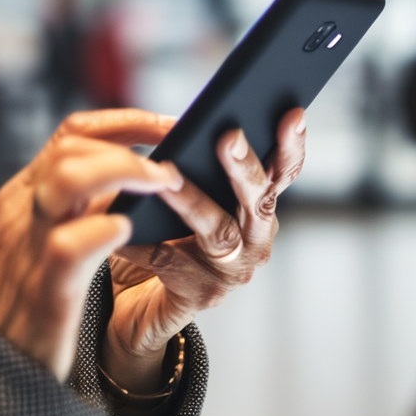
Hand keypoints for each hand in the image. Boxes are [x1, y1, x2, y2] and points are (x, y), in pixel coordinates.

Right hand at [0, 110, 183, 381]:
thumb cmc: (36, 298)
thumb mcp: (47, 237)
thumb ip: (80, 204)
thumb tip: (139, 171)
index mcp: (23, 193)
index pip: (72, 133)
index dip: (125, 121)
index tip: (169, 125)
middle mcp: (21, 210)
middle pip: (72, 147)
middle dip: (132, 144)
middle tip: (175, 164)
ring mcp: (28, 246)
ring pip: (70, 179)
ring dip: (125, 172)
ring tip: (163, 185)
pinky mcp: (43, 287)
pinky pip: (69, 244)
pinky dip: (104, 229)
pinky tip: (130, 229)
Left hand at [103, 107, 307, 391]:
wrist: (136, 302)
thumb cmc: (164, 237)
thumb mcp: (187, 194)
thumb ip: (197, 167)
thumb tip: (181, 126)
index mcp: (258, 208)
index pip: (284, 172)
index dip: (292, 145)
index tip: (292, 114)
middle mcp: (256, 240)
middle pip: (260, 200)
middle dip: (244, 167)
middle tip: (228, 137)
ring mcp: (233, 271)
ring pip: (218, 230)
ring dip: (192, 199)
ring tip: (168, 174)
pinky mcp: (201, 295)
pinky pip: (170, 260)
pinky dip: (143, 241)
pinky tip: (123, 224)